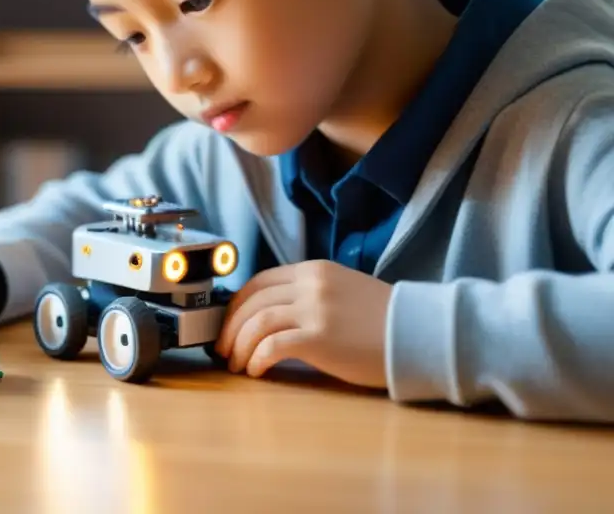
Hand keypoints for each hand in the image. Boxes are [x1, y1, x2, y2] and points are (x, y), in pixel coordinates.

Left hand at [214, 260, 392, 388]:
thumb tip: (271, 314)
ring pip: (257, 322)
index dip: (237, 305)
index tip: (228, 325)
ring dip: (239, 346)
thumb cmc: (383, 319)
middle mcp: (310, 284)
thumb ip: (308, 294)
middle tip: (223, 350)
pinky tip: (256, 371)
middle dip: (231, 327)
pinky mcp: (319, 338)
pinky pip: (273, 346)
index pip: (259, 282)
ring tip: (236, 365)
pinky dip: (257, 358)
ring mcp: (314, 309)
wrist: (419, 333)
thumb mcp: (342, 290)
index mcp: (313, 270)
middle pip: (252, 302)